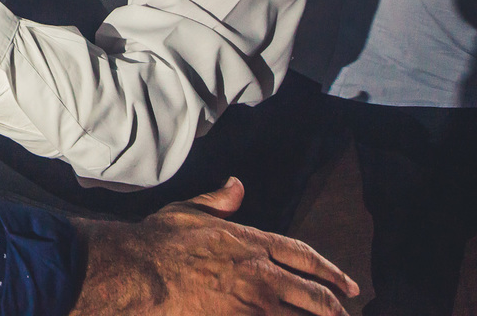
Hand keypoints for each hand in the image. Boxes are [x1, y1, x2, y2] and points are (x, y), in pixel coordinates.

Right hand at [72, 178, 357, 315]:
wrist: (141, 271)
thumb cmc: (160, 241)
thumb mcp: (188, 210)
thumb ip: (217, 200)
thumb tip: (237, 185)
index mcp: (251, 242)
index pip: (303, 256)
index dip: (330, 271)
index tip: (348, 285)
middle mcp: (260, 273)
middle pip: (313, 294)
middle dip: (334, 307)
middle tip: (347, 314)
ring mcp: (252, 302)